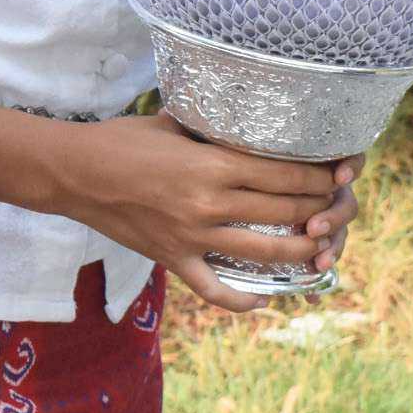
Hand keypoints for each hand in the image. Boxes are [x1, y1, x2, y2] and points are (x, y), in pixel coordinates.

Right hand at [41, 115, 345, 313]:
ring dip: (301, 252)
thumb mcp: (173, 123)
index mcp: (212, 164)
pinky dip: (243, 299)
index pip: (285, 173)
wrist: (74, 173)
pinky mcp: (174, 259)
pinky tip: (264, 298)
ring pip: (265, 253)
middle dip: (319, 209)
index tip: (337, 173)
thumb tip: (244, 113)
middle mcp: (209, 203)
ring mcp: (193, 237)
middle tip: (337, 206)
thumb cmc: (122, 140)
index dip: (319, 175)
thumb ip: (212, 126)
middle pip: (284, 211)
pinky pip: (215, 289)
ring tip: (320, 247)